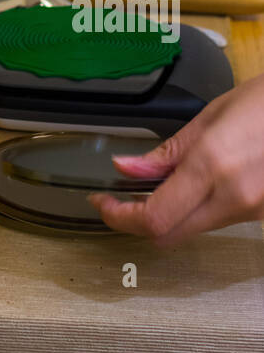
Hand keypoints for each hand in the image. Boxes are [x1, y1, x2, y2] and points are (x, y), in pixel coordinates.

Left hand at [90, 72, 263, 244]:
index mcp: (213, 165)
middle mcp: (234, 197)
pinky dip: (198, 209)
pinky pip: (219, 221)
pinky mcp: (262, 216)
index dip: (120, 218)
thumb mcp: (211, 116)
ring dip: (169, 215)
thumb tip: (128, 168)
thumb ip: (168, 151)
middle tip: (119, 201)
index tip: (103, 204)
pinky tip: (195, 185)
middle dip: (137, 222)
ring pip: (193, 229)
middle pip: (168, 236)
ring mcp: (252, 211)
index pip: (154, 217)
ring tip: (158, 184)